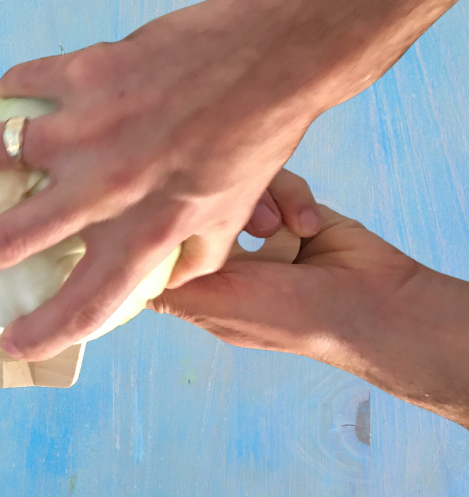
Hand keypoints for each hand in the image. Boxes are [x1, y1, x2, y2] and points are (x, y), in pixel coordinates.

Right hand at [0, 0, 322, 360]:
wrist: (269, 57)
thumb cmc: (257, 139)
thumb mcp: (230, 218)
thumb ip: (188, 260)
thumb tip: (153, 285)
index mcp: (148, 231)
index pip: (84, 301)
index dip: (42, 331)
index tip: (11, 342)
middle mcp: (107, 187)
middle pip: (14, 235)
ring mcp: (89, 127)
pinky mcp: (85, 73)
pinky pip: (26, 84)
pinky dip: (6, 92)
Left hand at [152, 170, 468, 429]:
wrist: (379, 305)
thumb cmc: (295, 316)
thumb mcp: (220, 305)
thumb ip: (170, 288)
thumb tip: (117, 278)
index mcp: (204, 283)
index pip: (167, 240)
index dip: (161, 218)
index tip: (155, 195)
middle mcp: (227, 255)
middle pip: (200, 201)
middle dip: (220, 203)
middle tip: (239, 216)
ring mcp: (259, 229)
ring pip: (238, 183)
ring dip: (262, 202)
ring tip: (279, 230)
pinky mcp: (291, 207)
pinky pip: (278, 180)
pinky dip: (295, 200)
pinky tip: (309, 226)